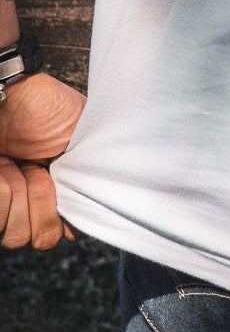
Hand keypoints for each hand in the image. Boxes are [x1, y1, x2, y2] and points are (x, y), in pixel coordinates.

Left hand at [0, 72, 84, 249]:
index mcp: (64, 189)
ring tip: (14, 163)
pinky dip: (0, 191)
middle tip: (36, 165)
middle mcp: (35, 202)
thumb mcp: (82, 131)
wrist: (6, 93)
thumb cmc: (42, 106)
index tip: (59, 175)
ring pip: (16, 236)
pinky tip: (0, 168)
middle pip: (43, 238)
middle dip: (41, 200)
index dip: (66, 210)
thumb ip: (98, 166)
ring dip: (16, 192)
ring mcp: (10, 203)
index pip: (72, 230)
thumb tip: (115, 195)